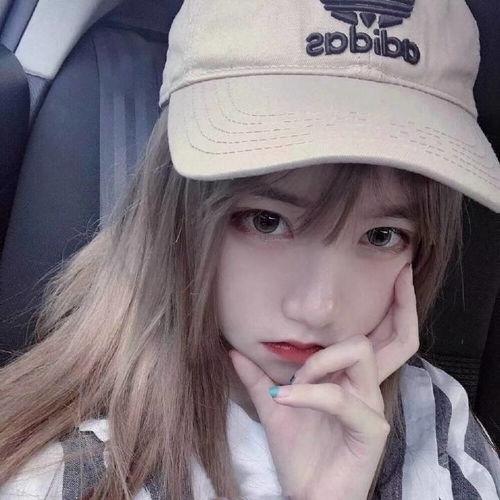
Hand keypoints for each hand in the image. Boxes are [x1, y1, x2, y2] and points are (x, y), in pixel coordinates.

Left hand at [228, 263, 418, 499]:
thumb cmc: (298, 454)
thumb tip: (233, 350)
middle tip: (397, 280)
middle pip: (392, 336)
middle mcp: (369, 388)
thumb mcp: (274, 407)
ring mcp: (372, 408)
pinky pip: (340, 398)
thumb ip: (257, 379)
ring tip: (294, 381)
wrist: (306, 497)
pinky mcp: (371, 431)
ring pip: (359, 354)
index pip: (383, 336)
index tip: (401, 274)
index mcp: (352, 380)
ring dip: (319, 361)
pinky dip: (307, 393)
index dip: (400, 305)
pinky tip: (282, 399)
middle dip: (399, 306)